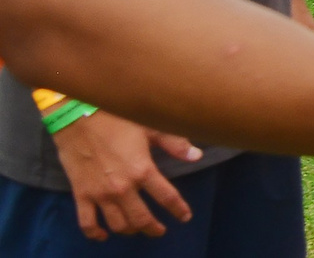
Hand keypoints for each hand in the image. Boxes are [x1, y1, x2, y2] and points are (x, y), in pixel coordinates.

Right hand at [53, 110, 200, 239]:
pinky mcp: (82, 194)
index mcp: (143, 170)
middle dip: (153, 228)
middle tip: (160, 231)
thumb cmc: (116, 119)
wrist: (77, 116)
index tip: (185, 217)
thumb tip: (197, 156)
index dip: (178, 209)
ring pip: (118, 224)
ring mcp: (100, 193)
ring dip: (129, 230)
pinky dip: (96, 233)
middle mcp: (122, 187)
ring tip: (136, 229)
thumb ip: (175, 144)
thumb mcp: (150, 127)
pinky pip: (87, 222)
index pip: (167, 197)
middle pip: (142, 218)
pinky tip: (104, 235)